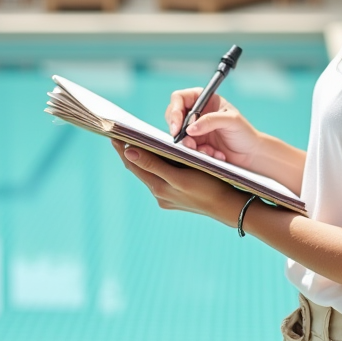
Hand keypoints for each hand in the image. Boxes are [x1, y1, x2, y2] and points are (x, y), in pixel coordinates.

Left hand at [112, 140, 245, 224]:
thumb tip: (129, 151)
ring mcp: (167, 197)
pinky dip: (155, 166)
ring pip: (149, 173)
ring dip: (142, 159)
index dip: (122, 149)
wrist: (227, 207)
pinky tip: (156, 158)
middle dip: (129, 153)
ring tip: (134, 143)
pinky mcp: (175, 198)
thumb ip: (153, 164)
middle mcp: (159, 194)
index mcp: (158, 187)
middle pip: (138, 169)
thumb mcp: (179, 174)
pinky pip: (160, 178)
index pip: (133, 164)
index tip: (113, 134)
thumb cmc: (207, 187)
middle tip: (119, 135)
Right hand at [165, 89, 262, 167]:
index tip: (177, 126)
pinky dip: (199, 153)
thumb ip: (210, 121)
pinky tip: (215, 154)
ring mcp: (196, 129)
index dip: (174, 110)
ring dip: (191, 145)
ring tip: (208, 151)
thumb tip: (189, 128)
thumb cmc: (245, 134)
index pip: (180, 98)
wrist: (251, 156)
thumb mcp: (231, 121)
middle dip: (178, 130)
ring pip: (179, 135)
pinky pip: (188, 148)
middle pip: (174, 116)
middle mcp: (198, 113)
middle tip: (189, 142)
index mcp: (205, 100)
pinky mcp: (197, 144)